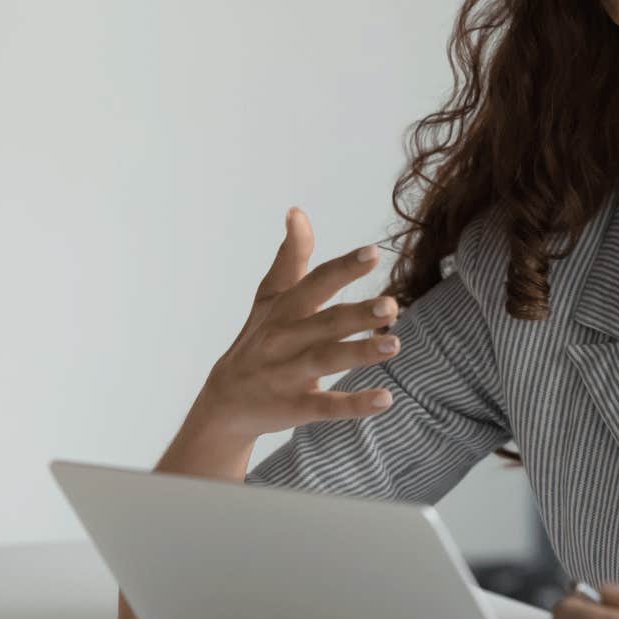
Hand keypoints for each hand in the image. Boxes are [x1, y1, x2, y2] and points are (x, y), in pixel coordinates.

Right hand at [188, 208, 402, 442]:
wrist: (224, 403)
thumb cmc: (258, 339)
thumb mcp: (270, 298)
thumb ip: (290, 257)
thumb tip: (297, 211)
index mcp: (285, 309)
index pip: (316, 283)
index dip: (343, 268)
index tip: (374, 252)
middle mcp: (285, 339)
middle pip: (324, 322)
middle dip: (357, 314)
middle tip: (392, 305)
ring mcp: (288, 375)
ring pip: (325, 361)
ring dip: (359, 353)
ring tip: (395, 344)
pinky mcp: (294, 408)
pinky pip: (325, 406)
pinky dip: (354, 404)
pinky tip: (386, 399)